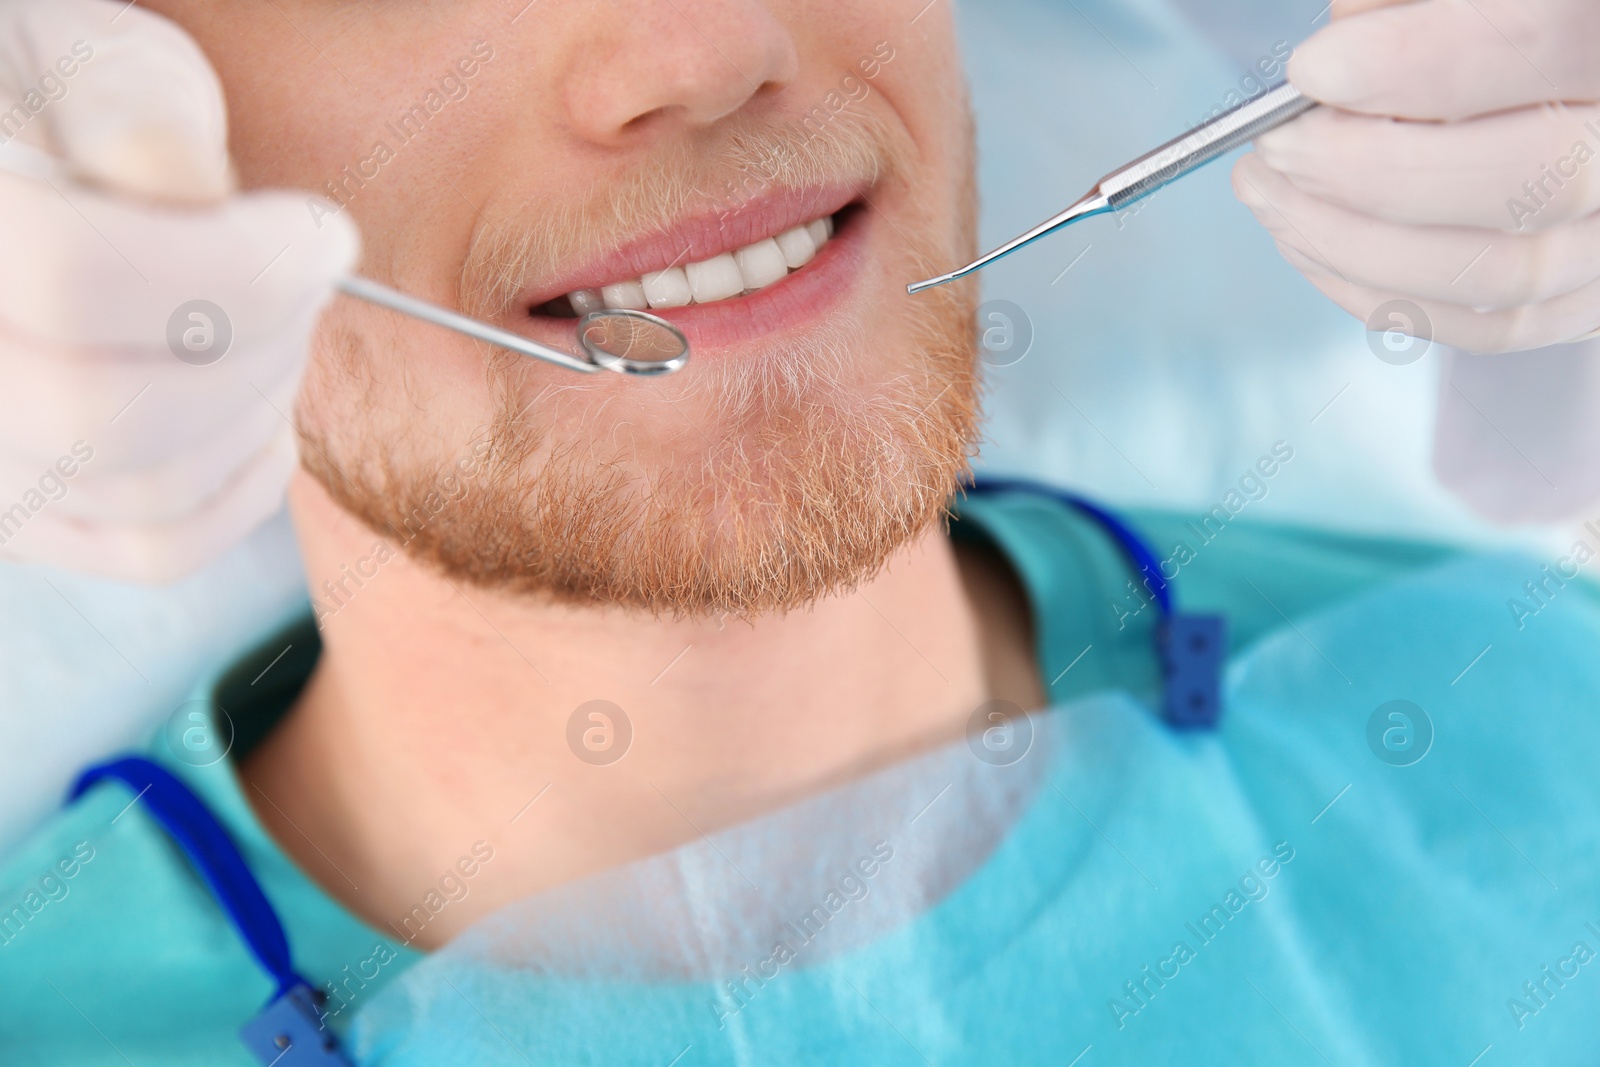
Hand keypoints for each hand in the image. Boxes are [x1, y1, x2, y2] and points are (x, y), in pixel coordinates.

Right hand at [0, 0, 356, 581]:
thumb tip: (188, 194)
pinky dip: (244, 484)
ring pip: (147, 491)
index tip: (319, 235)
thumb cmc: (54, 113)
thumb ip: (132, 108)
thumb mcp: (85, 58)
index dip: (231, 268)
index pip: (73, 279)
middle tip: (298, 275)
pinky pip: (158, 551)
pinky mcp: (22, 520)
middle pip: (110, 414)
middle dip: (256, 345)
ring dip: (259, 407)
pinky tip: (257, 406)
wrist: (25, 190)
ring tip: (271, 323)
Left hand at [1232, 0, 1599, 353]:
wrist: (1553, 96)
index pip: (1548, 37)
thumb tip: (1332, 59)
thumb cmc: (1497, 34)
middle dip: (1367, 170)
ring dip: (1350, 241)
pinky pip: (1485, 328)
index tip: (1315, 69)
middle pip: (1527, 179)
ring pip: (1494, 271)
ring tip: (1268, 192)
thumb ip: (1409, 5)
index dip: (1421, 63)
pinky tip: (1306, 241)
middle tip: (1275, 147)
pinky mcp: (1584, 303)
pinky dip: (1375, 292)